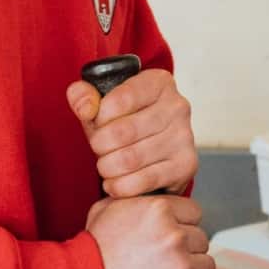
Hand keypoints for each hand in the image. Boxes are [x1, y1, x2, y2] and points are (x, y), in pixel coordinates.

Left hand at [67, 68, 197, 197]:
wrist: (151, 151)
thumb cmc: (124, 123)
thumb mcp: (100, 105)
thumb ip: (83, 96)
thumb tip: (86, 108)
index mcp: (158, 82)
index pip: (120, 98)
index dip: (99, 117)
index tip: (97, 124)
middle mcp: (177, 106)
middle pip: (123, 132)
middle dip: (100, 145)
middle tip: (98, 149)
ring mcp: (184, 137)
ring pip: (131, 159)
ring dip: (107, 167)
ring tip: (106, 165)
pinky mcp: (186, 165)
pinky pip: (143, 181)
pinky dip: (120, 186)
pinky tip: (114, 182)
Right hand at [86, 195, 220, 268]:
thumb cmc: (90, 253)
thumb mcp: (104, 210)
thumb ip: (134, 200)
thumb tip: (146, 197)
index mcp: (158, 209)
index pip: (194, 213)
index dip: (183, 225)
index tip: (171, 238)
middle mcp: (174, 235)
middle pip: (202, 240)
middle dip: (186, 251)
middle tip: (165, 262)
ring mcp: (181, 266)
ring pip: (207, 267)